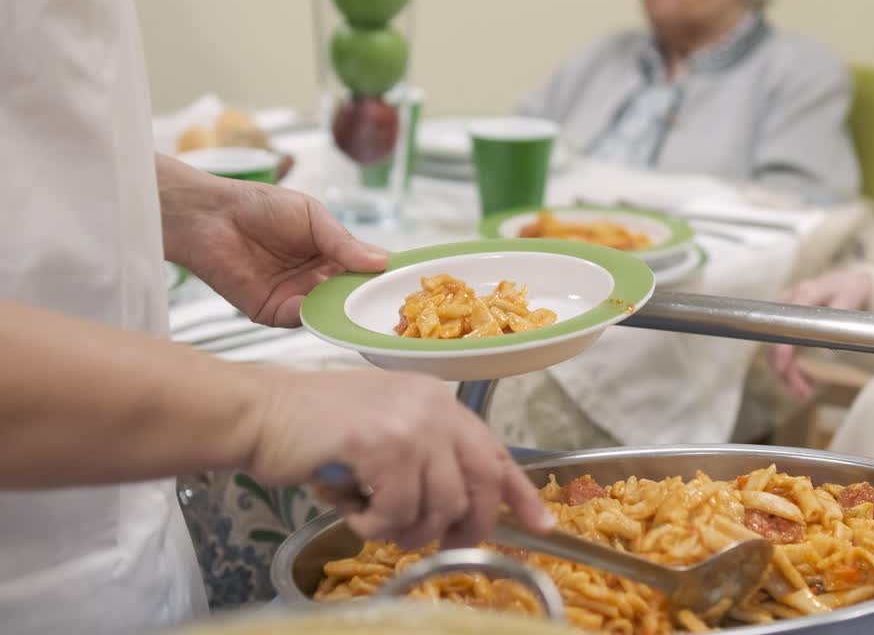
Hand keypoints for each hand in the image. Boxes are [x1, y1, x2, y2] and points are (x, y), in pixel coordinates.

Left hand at [159, 157, 386, 326]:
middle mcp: (316, 278)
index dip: (384, 275)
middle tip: (393, 303)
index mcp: (330, 253)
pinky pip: (300, 319)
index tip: (408, 281)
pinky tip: (328, 309)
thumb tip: (382, 261)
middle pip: (352, 294)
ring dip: (346, 310)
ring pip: (330, 311)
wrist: (210, 216)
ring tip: (364, 308)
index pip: (365, 268)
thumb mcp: (312, 217)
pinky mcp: (272, 311)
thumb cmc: (259, 206)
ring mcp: (296, 296)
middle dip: (369, 298)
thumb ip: (343, 242)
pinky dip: (315, 317)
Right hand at [248, 368, 554, 548]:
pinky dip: (372, 525)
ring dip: (406, 529)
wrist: (259, 412)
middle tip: (440, 545)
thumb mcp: (387, 432)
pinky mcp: (381, 444)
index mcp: (440, 402)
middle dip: (465, 529)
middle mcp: (434, 407)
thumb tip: (463, 507)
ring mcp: (410, 423)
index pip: (495, 452)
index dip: (521, 493)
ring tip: (373, 518)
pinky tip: (349, 507)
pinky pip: (397, 511)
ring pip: (439, 506)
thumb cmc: (316, 429)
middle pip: (479, 485)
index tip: (540, 526)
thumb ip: (428, 458)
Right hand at [769, 267, 872, 400]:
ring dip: (789, 374)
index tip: (783, 371)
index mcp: (803, 295)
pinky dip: (793, 369)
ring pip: (776, 350)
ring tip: (807, 392)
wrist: (851, 280)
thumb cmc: (852, 288)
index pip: (783, 326)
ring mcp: (785, 316)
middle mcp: (788, 305)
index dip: (780, 350)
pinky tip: (808, 380)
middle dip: (785, 371)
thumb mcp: (851, 297)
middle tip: (803, 394)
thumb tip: (827, 347)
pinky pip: (784, 351)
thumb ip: (839, 316)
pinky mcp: (788, 326)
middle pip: (774, 341)